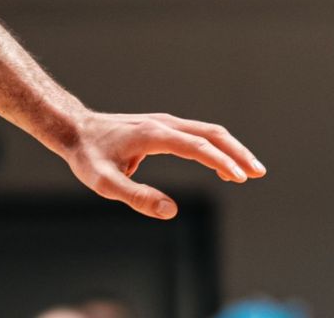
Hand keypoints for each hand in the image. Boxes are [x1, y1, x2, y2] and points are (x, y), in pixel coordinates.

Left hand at [59, 110, 264, 218]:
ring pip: (210, 132)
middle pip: (213, 134)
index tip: (238, 176)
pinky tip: (222, 163)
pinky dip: (218, 147)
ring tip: (248, 171)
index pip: (197, 146)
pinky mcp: (166, 125)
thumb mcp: (104, 183)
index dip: (220, 161)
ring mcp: (167, 122)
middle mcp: (166, 124)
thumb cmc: (88, 156)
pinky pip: (200, 133)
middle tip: (258, 172)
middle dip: (238, 153)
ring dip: (232, 149)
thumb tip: (171, 211)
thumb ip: (137, 197)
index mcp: (154, 135)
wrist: (75, 128)